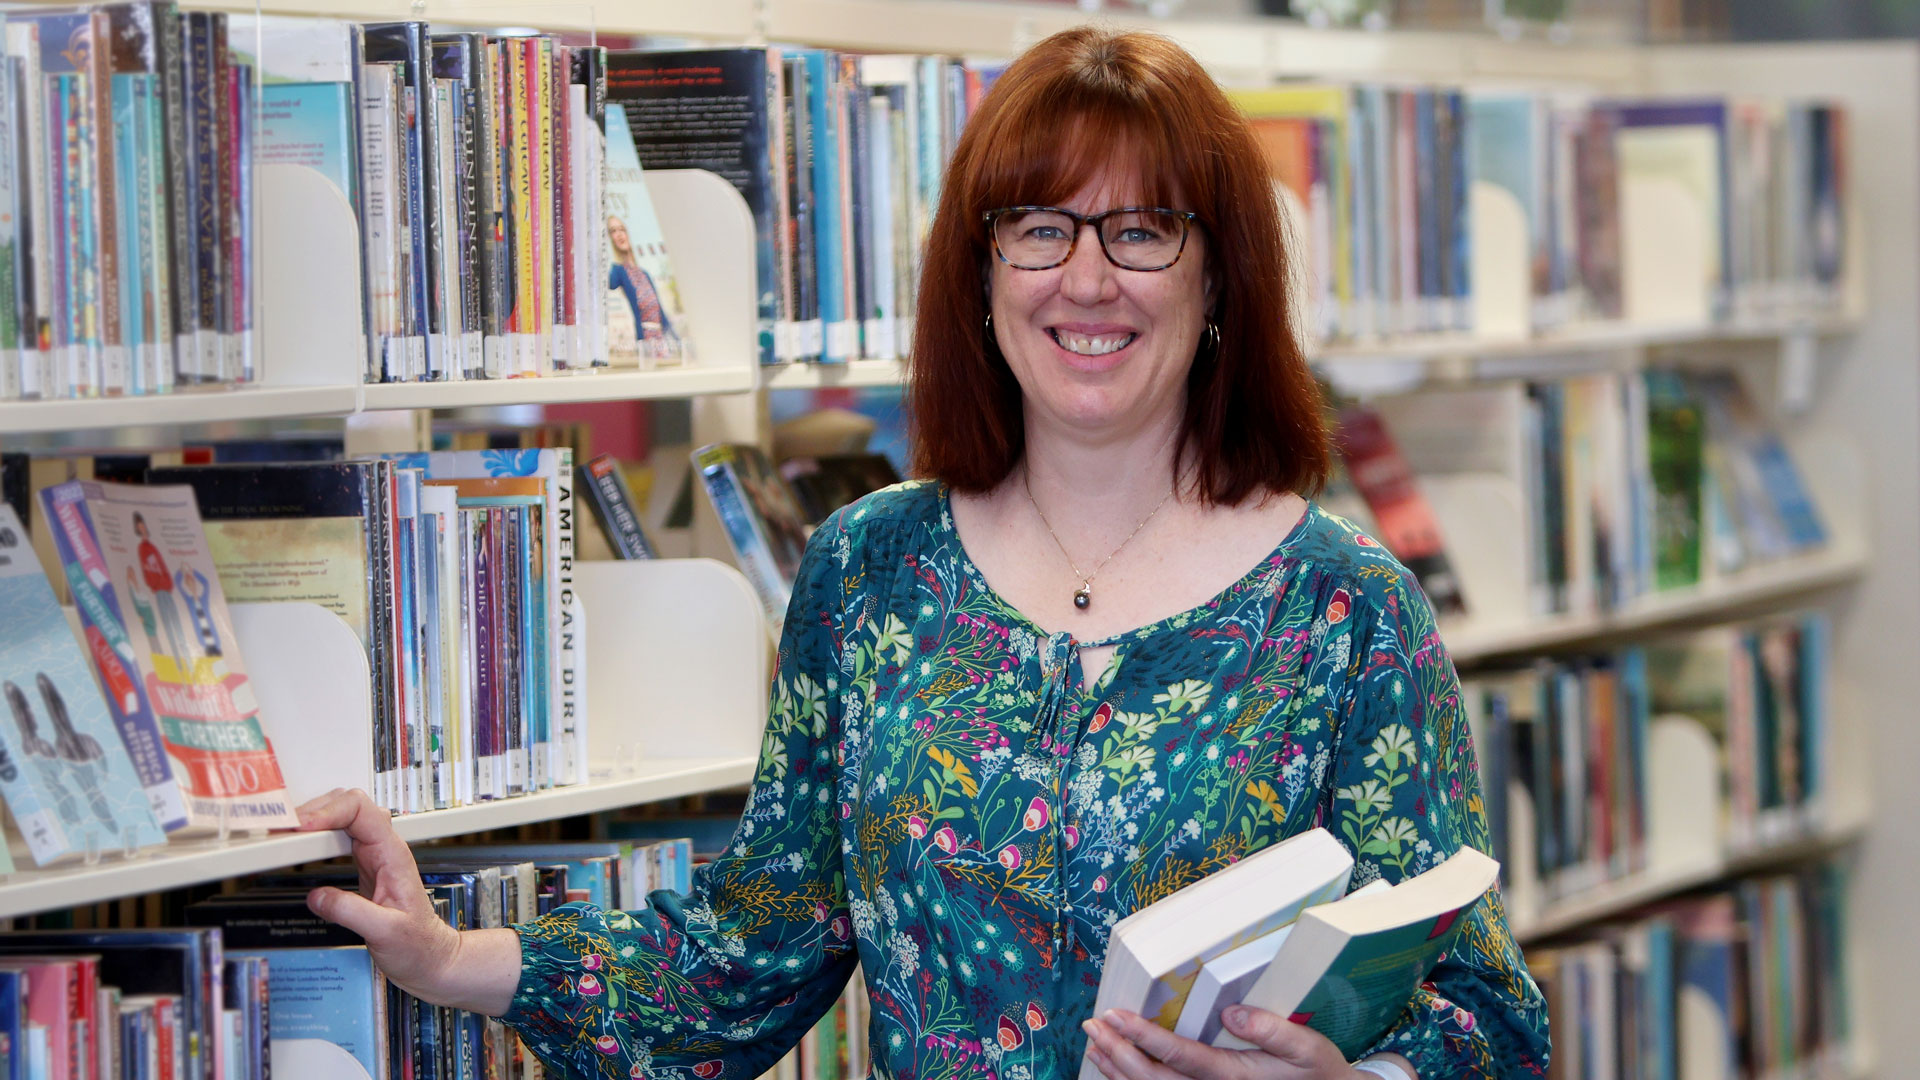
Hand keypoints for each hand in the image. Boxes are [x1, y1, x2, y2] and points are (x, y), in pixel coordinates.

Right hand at [295, 788, 494, 1009]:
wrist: (430, 957)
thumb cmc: (417, 945)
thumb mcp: (385, 932)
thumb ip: (351, 912)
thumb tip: (316, 896)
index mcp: (393, 855)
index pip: (362, 811)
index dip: (329, 812)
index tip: (302, 828)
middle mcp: (384, 849)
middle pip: (349, 805)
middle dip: (315, 810)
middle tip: (284, 830)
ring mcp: (373, 855)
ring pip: (342, 817)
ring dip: (313, 819)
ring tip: (284, 835)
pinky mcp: (363, 866)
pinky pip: (338, 838)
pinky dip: (316, 836)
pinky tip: (299, 846)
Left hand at [1080, 1007, 1380, 1079]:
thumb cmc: (1318, 1073)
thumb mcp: (1307, 1048)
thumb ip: (1271, 1029)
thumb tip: (1230, 1011)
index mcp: (1233, 1077)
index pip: (1179, 1056)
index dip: (1143, 1036)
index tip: (1115, 1015)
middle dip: (1118, 1052)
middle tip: (1092, 1024)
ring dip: (1118, 1070)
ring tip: (1095, 1043)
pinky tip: (1115, 1067)